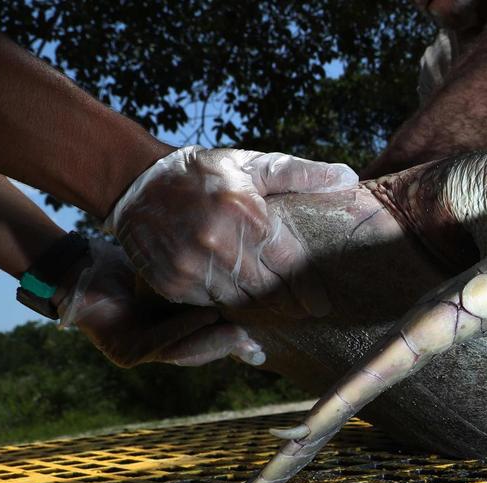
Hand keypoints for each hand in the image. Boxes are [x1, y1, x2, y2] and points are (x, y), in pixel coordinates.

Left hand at [58, 239, 266, 367]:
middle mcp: (156, 350)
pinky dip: (182, 330)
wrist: (83, 268)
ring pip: (182, 353)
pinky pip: (158, 343)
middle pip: (198, 354)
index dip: (232, 344)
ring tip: (235, 329)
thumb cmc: (131, 267)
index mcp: (171, 336)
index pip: (207, 345)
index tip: (258, 342)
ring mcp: (139, 354)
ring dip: (210, 341)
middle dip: (227, 347)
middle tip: (252, 341)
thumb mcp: (173, 279)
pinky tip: (205, 316)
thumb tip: (246, 290)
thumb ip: (201, 292)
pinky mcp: (123, 352)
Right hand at [105, 146, 358, 316]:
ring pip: (240, 303)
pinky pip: (210, 306)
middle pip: (268, 291)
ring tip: (277, 311)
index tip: (322, 305)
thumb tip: (348, 178)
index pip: (290, 266)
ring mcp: (192, 266)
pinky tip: (240, 302)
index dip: (309, 290)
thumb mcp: (254, 165)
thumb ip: (301, 174)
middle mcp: (219, 243)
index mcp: (247, 214)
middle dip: (289, 305)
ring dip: (261, 309)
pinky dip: (226, 306)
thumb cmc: (205, 173)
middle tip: (305, 312)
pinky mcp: (172, 283)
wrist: (137, 182)